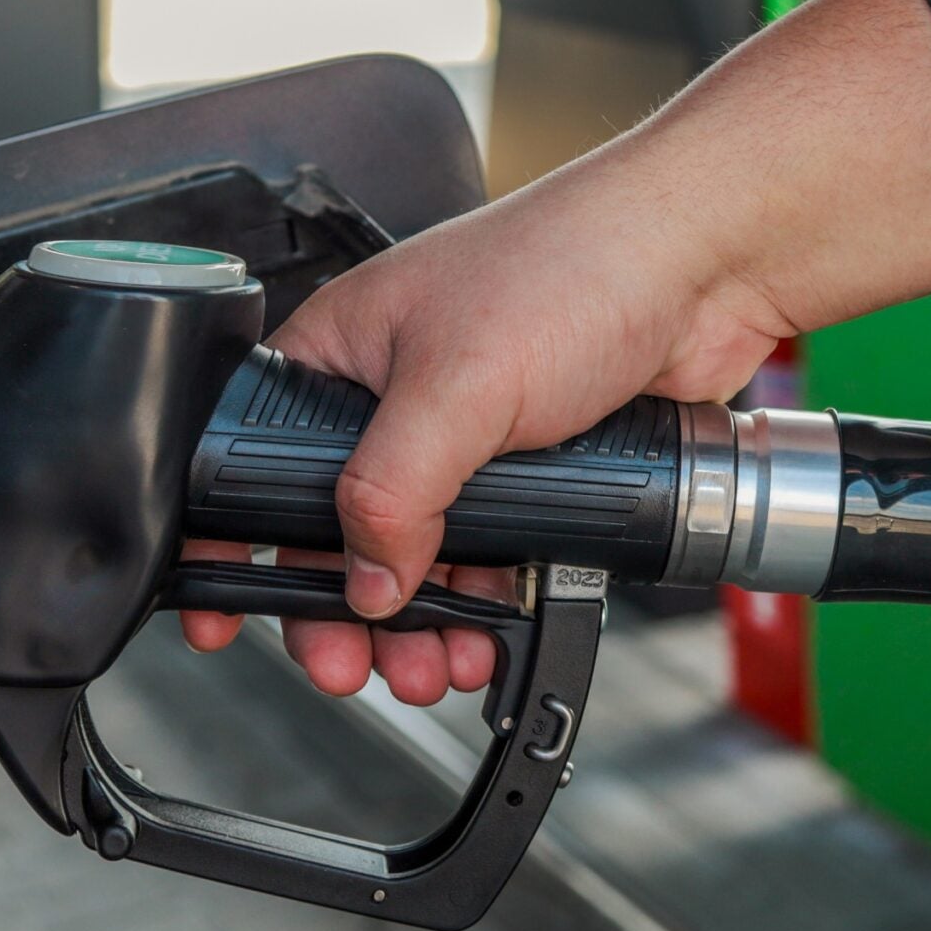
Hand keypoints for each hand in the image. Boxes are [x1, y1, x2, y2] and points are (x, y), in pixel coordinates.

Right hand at [182, 0, 930, 700]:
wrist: (707, 263)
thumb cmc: (576, 264)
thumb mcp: (456, 386)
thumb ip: (392, 492)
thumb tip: (363, 581)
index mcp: (339, 352)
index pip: (250, 460)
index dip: (232, 544)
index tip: (223, 618)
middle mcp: (392, 394)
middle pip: (337, 530)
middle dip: (346, 612)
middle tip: (357, 667)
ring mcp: (465, 434)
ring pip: (417, 555)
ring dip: (420, 623)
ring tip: (435, 665)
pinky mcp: (531, 465)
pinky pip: (491, 555)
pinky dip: (486, 604)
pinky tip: (492, 634)